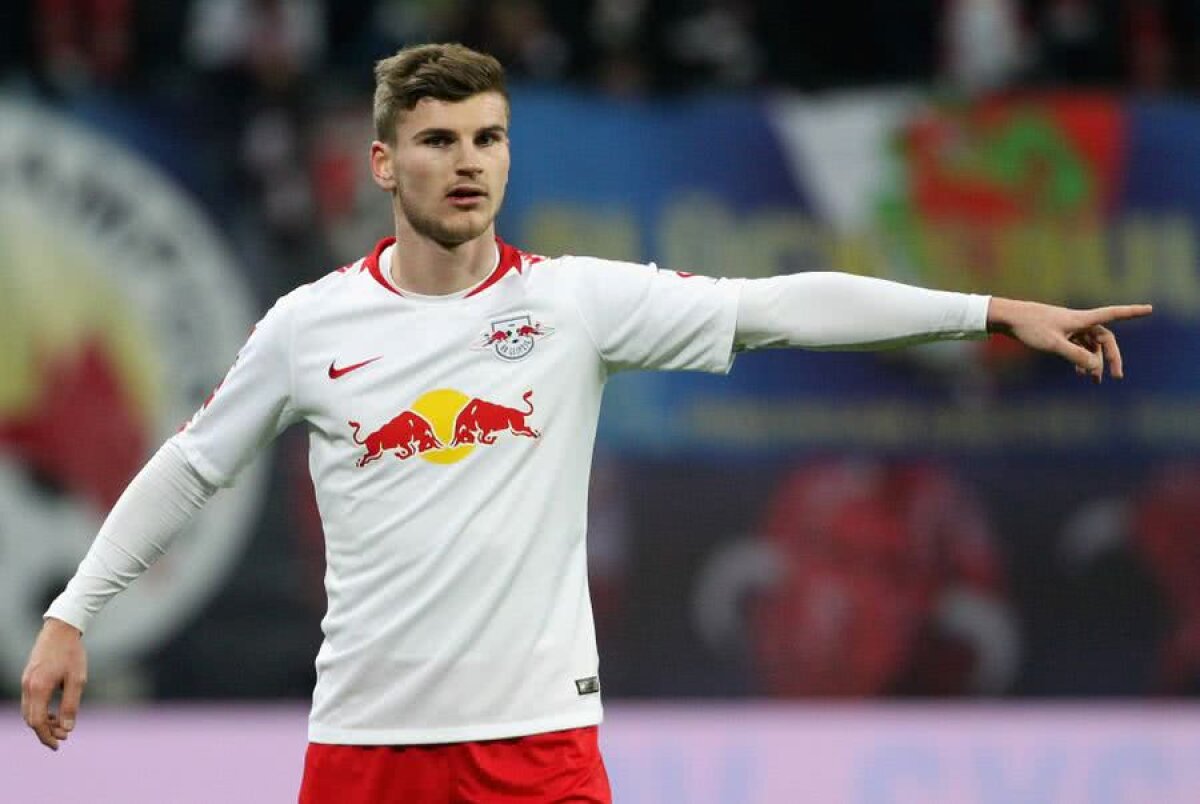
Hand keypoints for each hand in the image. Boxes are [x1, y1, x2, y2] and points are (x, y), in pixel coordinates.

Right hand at [21, 618, 86, 750]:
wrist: (61, 629)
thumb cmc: (72, 653)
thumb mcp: (77, 680)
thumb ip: (71, 705)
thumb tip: (68, 728)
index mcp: (39, 688)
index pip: (37, 722)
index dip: (47, 736)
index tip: (60, 744)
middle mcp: (28, 687)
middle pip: (30, 719)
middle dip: (45, 731)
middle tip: (64, 736)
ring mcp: (26, 682)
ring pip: (28, 711)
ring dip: (42, 722)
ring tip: (61, 725)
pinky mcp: (28, 678)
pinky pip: (29, 702)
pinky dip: (39, 711)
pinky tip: (53, 712)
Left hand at [986, 298, 1153, 382]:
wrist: (1007, 317)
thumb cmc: (1030, 328)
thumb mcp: (1054, 344)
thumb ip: (1076, 356)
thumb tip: (1096, 367)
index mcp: (1081, 319)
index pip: (1113, 314)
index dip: (1132, 312)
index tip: (1150, 309)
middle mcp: (1078, 321)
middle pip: (1103, 338)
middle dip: (1111, 357)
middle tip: (1116, 376)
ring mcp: (1068, 327)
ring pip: (1089, 344)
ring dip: (1094, 361)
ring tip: (1094, 380)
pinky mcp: (1058, 332)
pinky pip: (1077, 345)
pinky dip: (1081, 358)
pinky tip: (1079, 372)